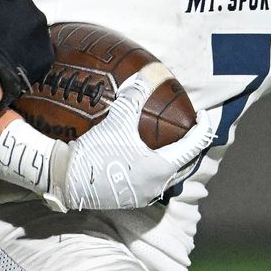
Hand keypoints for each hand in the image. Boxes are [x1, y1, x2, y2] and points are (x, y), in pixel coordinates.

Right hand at [0, 0, 52, 118]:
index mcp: (23, 0)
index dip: (4, 2)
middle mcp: (40, 16)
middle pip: (27, 12)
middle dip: (16, 18)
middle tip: (0, 32)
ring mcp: (45, 38)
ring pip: (34, 31)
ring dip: (24, 35)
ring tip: (7, 47)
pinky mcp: (47, 58)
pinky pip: (39, 50)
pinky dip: (30, 52)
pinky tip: (17, 58)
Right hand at [0, 68, 219, 211]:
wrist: (66, 180)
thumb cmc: (95, 152)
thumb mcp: (118, 120)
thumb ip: (136, 94)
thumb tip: (151, 71)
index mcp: (161, 167)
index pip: (194, 146)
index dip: (203, 127)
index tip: (204, 115)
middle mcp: (158, 185)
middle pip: (186, 164)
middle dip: (192, 146)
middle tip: (191, 128)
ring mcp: (144, 195)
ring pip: (171, 176)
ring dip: (175, 159)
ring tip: (173, 142)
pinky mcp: (131, 199)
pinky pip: (155, 182)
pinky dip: (159, 168)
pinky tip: (148, 157)